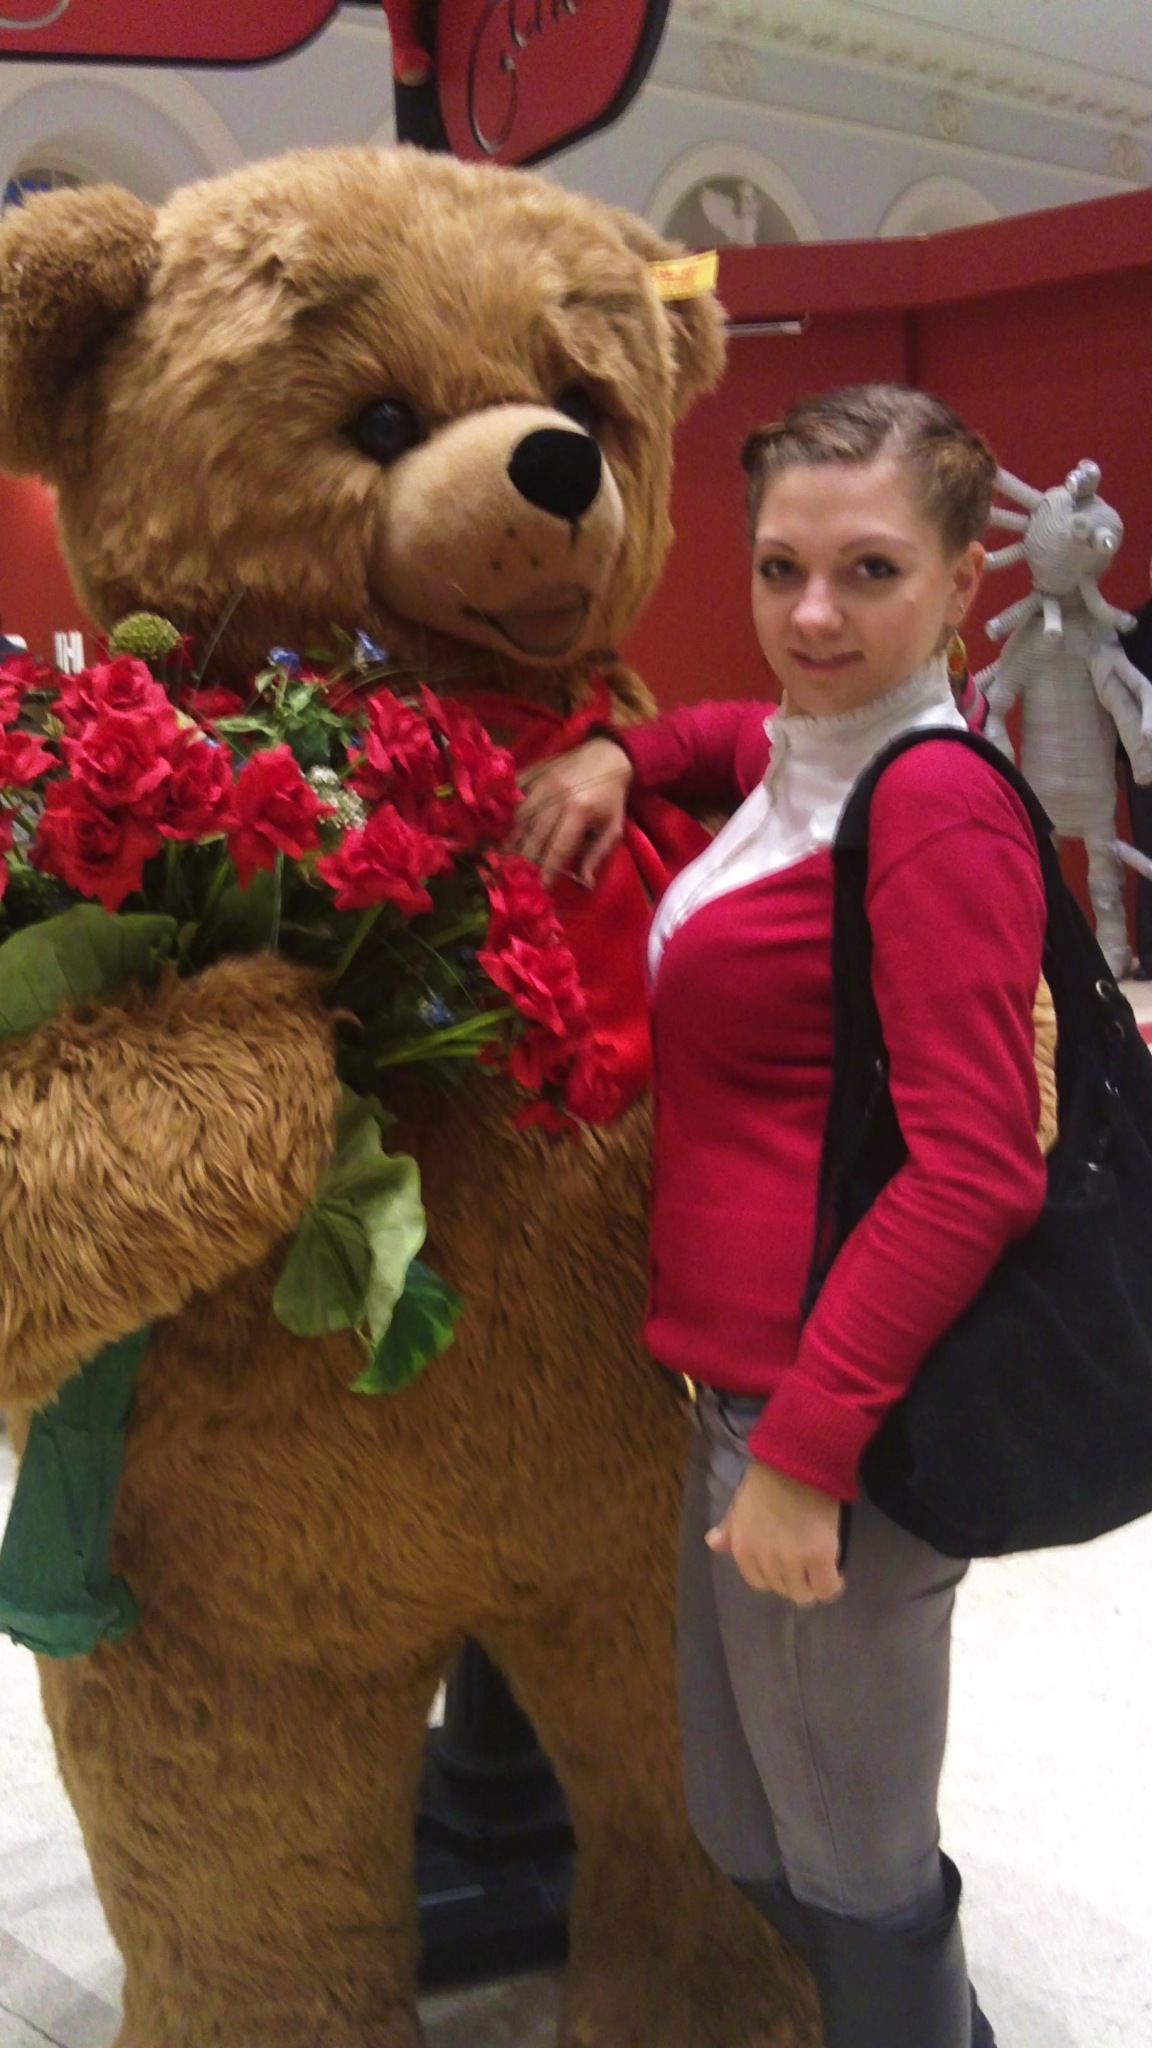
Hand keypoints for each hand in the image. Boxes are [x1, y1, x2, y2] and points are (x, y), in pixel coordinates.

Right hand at [509, 736, 632, 886]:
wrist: (608, 754)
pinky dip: (509, 813)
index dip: (547, 870)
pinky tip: (504, 827)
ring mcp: (542, 782)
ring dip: (513, 839)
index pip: (557, 848)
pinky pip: (515, 796)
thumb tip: (585, 882)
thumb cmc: (611, 796)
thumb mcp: (613, 827)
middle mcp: (557, 797)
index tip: (540, 887)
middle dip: (525, 859)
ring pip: (520, 816)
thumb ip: (598, 854)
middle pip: (534, 834)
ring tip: (506, 856)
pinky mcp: (534, 772)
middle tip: (517, 876)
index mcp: (579, 811)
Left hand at [707, 1460, 844, 1605]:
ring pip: (804, 1593)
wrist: (797, 1461)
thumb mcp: (741, 1505)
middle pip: (783, 1589)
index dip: (774, 1575)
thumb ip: (730, 1529)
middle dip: (794, 1579)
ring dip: (812, 1583)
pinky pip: (826, 1588)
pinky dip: (832, 1584)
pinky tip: (833, 1571)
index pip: (759, 1583)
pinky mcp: (820, 1557)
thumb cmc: (767, 1479)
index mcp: (743, 1549)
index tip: (785, 1563)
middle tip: (804, 1562)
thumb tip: (713, 1543)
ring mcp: (792, 1561)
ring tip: (819, 1567)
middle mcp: (765, 1561)